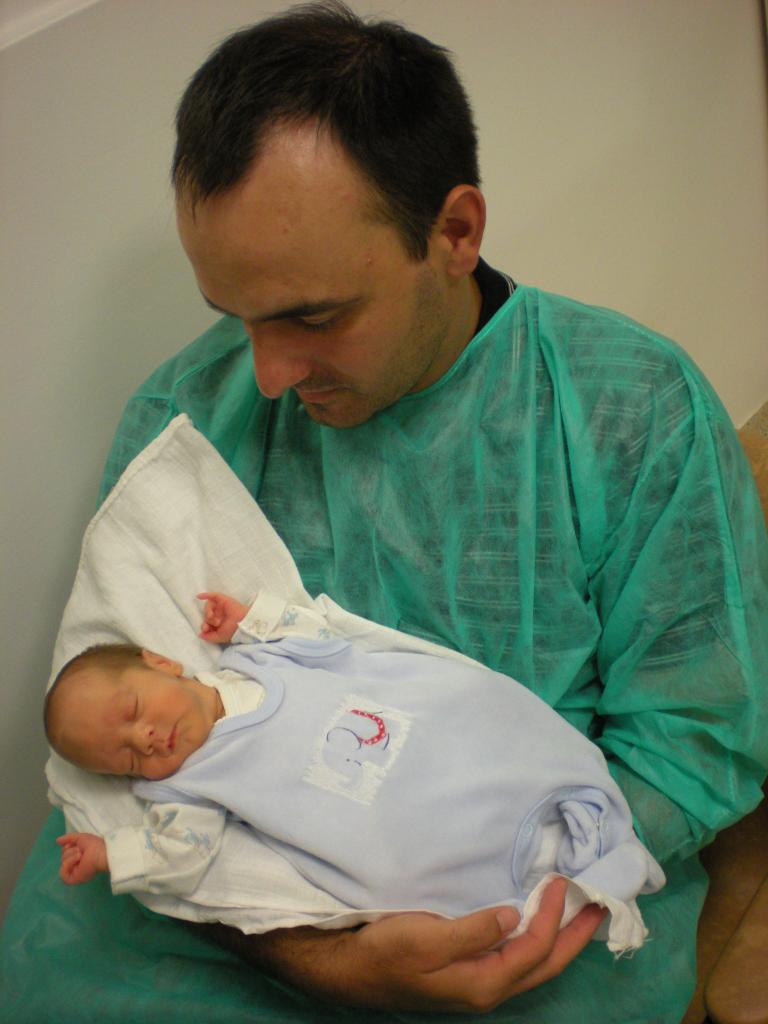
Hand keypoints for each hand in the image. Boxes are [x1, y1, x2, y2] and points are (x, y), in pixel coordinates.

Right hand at [57, 833, 107, 884]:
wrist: (100, 853)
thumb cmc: (94, 845)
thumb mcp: (80, 837)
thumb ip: (68, 838)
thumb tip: (57, 840)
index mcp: (78, 856)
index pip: (65, 852)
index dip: (67, 847)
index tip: (75, 844)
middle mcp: (76, 865)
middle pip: (63, 858)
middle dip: (69, 851)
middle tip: (80, 850)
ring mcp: (75, 873)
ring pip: (62, 865)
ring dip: (70, 856)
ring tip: (80, 854)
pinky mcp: (74, 879)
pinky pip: (63, 874)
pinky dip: (67, 864)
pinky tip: (76, 859)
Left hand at [197, 591, 249, 642]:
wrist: (242, 624)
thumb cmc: (232, 631)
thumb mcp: (219, 637)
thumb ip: (209, 637)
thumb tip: (200, 635)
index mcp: (219, 623)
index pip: (207, 622)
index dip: (204, 626)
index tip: (205, 629)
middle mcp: (219, 614)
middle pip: (207, 614)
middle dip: (206, 620)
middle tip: (207, 626)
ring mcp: (221, 606)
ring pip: (209, 606)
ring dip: (207, 612)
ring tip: (211, 617)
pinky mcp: (223, 599)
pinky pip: (213, 595)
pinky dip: (206, 595)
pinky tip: (199, 597)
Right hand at [239, 877, 605, 1012]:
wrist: (348, 969)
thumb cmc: (385, 951)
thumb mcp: (426, 939)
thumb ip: (473, 931)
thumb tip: (514, 915)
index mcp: (483, 983)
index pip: (534, 949)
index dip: (552, 916)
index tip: (562, 880)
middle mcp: (488, 988)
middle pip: (545, 965)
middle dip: (576, 936)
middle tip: (601, 905)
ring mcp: (478, 982)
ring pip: (533, 963)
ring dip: (559, 938)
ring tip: (578, 912)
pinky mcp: (467, 971)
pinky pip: (515, 956)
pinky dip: (535, 937)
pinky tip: (535, 919)